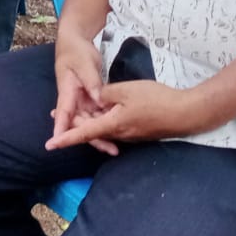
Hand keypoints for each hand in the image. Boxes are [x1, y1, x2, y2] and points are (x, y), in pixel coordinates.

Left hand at [47, 79, 208, 151]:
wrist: (185, 113)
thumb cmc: (155, 100)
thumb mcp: (126, 90)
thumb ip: (106, 93)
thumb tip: (94, 98)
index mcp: (113, 124)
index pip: (84, 133)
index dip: (65, 138)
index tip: (50, 145)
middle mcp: (119, 134)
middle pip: (91, 132)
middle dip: (72, 125)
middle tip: (53, 114)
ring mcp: (129, 134)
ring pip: (102, 129)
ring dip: (87, 122)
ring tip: (73, 111)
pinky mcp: (137, 131)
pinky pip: (114, 127)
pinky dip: (102, 120)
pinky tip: (100, 110)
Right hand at [48, 25, 113, 152]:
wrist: (75, 42)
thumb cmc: (76, 52)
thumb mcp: (84, 65)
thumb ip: (92, 83)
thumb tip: (99, 101)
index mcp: (67, 91)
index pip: (64, 114)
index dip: (62, 130)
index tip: (57, 144)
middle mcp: (73, 100)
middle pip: (81, 123)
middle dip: (93, 138)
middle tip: (111, 149)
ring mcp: (82, 100)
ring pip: (90, 121)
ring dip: (101, 132)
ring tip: (116, 146)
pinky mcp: (90, 98)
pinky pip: (97, 114)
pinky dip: (105, 121)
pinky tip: (118, 131)